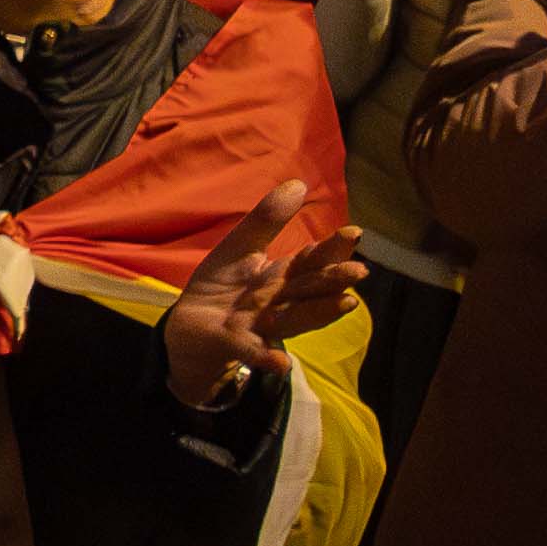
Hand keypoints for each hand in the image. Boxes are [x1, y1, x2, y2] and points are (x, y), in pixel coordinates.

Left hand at [157, 182, 361, 408]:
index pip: (310, 261)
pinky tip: (281, 362)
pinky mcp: (235, 345)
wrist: (187, 326)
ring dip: (318, 313)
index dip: (330, 249)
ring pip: (293, 319)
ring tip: (345, 304)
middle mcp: (279, 303)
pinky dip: (268, 357)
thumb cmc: (222, 286)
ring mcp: (261, 327)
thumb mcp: (240, 248)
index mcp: (282, 278)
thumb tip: (299, 183)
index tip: (353, 233)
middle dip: (333, 281)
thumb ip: (267, 220)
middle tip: (358, 271)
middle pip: (309, 291)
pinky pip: (252, 352)